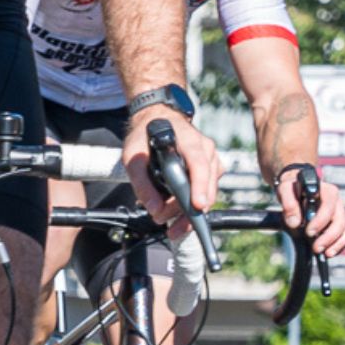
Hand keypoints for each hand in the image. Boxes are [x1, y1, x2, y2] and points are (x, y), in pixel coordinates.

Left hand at [125, 112, 222, 226]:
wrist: (155, 120)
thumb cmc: (145, 136)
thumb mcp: (133, 157)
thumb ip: (142, 184)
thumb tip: (155, 209)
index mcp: (189, 140)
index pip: (199, 165)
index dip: (200, 187)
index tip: (197, 206)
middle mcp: (205, 149)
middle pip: (206, 186)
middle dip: (187, 210)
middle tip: (166, 223)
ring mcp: (211, 160)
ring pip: (208, 194)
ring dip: (188, 212)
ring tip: (167, 219)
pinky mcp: (211, 170)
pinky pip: (207, 193)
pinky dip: (192, 206)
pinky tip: (176, 211)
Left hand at [281, 168, 344, 257]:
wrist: (297, 191)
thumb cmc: (292, 189)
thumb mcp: (285, 190)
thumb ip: (288, 203)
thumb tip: (294, 223)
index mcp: (326, 191)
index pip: (329, 206)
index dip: (321, 221)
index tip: (309, 232)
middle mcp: (337, 201)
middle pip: (340, 221)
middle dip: (329, 237)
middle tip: (316, 248)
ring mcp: (340, 212)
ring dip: (337, 243)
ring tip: (325, 254)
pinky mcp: (341, 222)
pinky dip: (340, 245)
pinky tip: (329, 252)